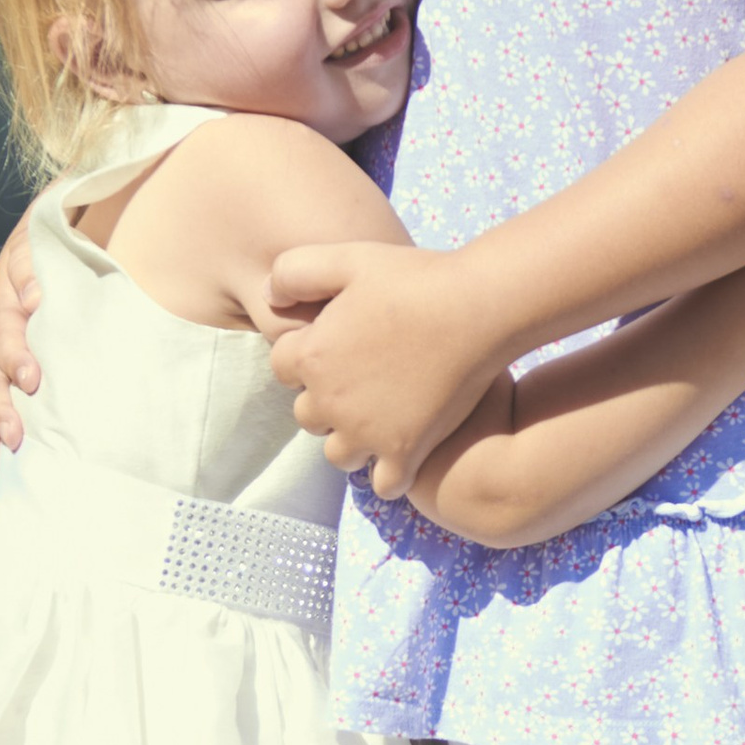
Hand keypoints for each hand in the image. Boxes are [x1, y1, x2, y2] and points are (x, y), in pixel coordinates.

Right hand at [0, 221, 42, 476]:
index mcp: (7, 307)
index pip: (4, 336)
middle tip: (13, 438)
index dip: (14, 358)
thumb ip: (33, 262)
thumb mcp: (43, 235)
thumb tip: (33, 300)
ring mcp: (2, 364)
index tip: (32, 380)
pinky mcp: (13, 382)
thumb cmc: (59, 238)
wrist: (63, 235)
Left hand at [267, 247, 423, 472]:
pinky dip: (391, 473)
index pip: (282, 367)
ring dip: (352, 440)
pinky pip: (384, 485)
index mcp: (311, 356)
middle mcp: (330, 402)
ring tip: (380, 418)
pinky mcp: (405, 453)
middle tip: (363, 379)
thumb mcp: (345, 259)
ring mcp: (366, 433)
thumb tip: (267, 295)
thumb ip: (294, 271)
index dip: (306, 353)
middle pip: (308, 415)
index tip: (338, 343)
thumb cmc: (414, 279)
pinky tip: (406, 448)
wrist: (476, 309)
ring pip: (339, 454)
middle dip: (327, 401)